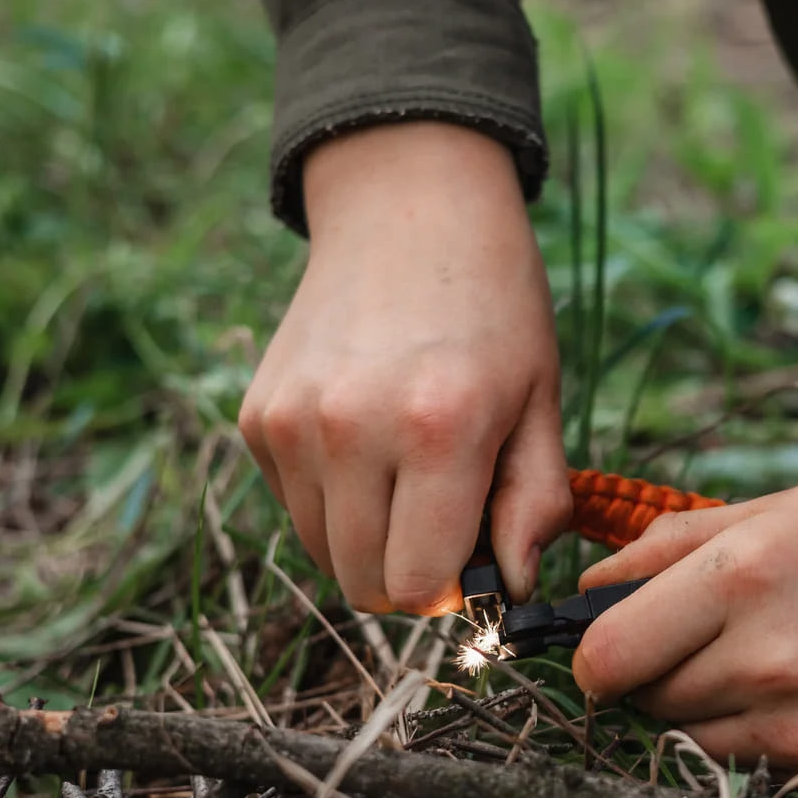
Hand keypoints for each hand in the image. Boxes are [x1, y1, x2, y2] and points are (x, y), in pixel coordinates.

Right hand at [238, 122, 570, 613]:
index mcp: (437, 430)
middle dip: (409, 573)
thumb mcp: (542, 400)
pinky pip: (294, 505)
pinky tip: (368, 435)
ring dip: (368, 537)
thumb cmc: (494, 307)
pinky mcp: (255, 416)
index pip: (415, 586)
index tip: (475, 557)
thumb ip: (534, 503)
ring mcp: (290, 422)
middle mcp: (349, 429)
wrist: (408, 208)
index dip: (450, 589)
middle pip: (361, 583)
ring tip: (408, 467)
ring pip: (321, 551)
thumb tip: (512, 589)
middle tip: (447, 515)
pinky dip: (332, 498)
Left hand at [573, 462, 797, 788]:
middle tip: (695, 635)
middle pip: (641, 704)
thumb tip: (592, 588)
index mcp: (746, 574)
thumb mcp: (788, 502)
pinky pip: (753, 770)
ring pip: (689, 745)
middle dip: (647, 672)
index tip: (605, 639)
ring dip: (698, 709)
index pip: (604, 657)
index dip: (590, 650)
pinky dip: (753, 739)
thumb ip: (675, 545)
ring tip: (757, 656)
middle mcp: (772, 659)